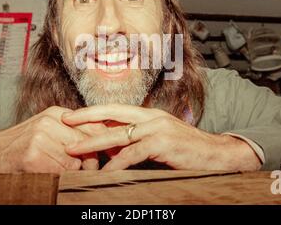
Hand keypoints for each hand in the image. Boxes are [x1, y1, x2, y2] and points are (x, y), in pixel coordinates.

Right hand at [0, 106, 106, 173]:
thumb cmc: (24, 143)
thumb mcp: (49, 128)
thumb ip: (72, 131)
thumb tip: (103, 141)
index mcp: (57, 113)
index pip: (93, 125)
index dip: (104, 141)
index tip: (111, 152)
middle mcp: (50, 122)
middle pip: (87, 144)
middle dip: (90, 160)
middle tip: (88, 168)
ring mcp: (41, 138)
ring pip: (75, 161)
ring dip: (73, 171)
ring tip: (59, 170)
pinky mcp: (33, 156)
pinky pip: (60, 172)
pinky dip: (58, 177)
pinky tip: (47, 173)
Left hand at [62, 104, 260, 170]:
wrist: (216, 154)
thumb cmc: (186, 150)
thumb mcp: (158, 142)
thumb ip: (136, 142)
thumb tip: (111, 149)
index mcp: (149, 114)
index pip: (115, 109)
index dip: (92, 111)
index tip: (72, 115)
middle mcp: (151, 117)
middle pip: (112, 114)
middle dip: (86, 118)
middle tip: (64, 121)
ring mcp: (158, 128)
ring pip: (118, 134)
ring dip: (93, 142)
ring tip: (74, 149)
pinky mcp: (163, 143)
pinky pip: (134, 154)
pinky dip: (117, 163)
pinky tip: (105, 171)